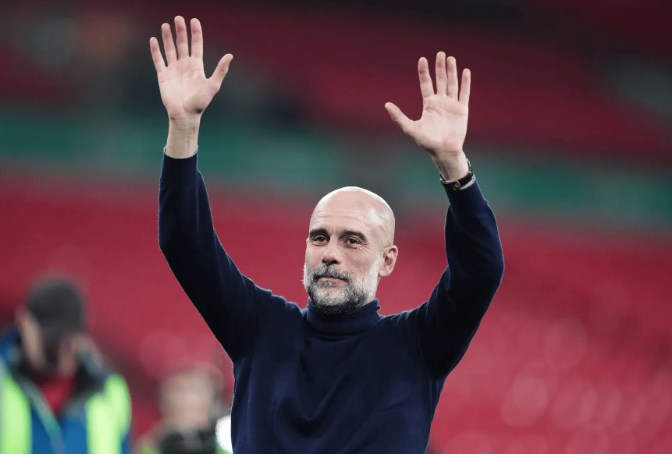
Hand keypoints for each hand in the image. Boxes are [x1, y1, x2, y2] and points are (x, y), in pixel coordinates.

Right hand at [150, 16, 232, 125]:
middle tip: (178, 18)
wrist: (185, 115)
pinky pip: (159, 60)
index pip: (196, 45)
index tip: (194, 20)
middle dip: (180, 31)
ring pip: (170, 49)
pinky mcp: (163, 76)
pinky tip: (154, 40)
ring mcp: (173, 69)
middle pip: (182, 44)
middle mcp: (185, 65)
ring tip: (166, 25)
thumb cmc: (200, 102)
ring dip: (168, 37)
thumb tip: (230, 55)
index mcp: (196, 66)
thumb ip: (220, 70)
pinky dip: (156, 50)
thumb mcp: (213, 85)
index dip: (195, 33)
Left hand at [385, 52, 469, 166]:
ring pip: (452, 84)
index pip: (426, 83)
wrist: (444, 151)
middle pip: (440, 80)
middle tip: (440, 54)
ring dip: (452, 71)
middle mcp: (440, 102)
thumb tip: (386, 105)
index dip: (424, 72)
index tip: (422, 59)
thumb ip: (399, 117)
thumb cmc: (427, 142)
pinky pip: (464, 93)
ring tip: (450, 58)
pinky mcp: (462, 109)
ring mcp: (452, 104)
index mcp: (429, 104)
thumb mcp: (411, 128)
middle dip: (440, 67)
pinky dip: (465, 82)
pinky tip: (465, 71)